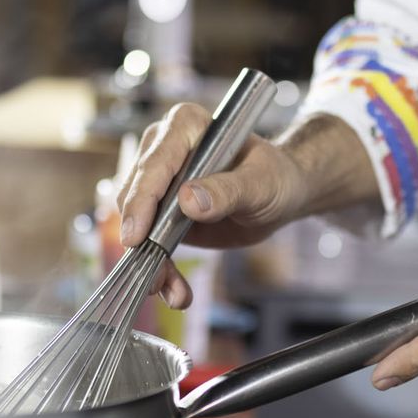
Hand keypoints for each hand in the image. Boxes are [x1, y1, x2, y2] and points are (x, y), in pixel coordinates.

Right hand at [116, 103, 315, 307]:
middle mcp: (164, 149)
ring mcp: (160, 182)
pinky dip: (161, 269)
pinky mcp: (162, 212)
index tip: (136, 235)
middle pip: (136, 196)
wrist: (281, 194)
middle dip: (143, 240)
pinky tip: (176, 290)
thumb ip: (227, 190)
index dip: (141, 201)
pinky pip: (151, 242)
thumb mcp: (260, 183)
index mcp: (185, 126)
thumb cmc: (275, 176)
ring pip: (138, 224)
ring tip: (171, 291)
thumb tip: (188, 200)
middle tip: (155, 276)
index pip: (154, 163)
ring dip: (151, 262)